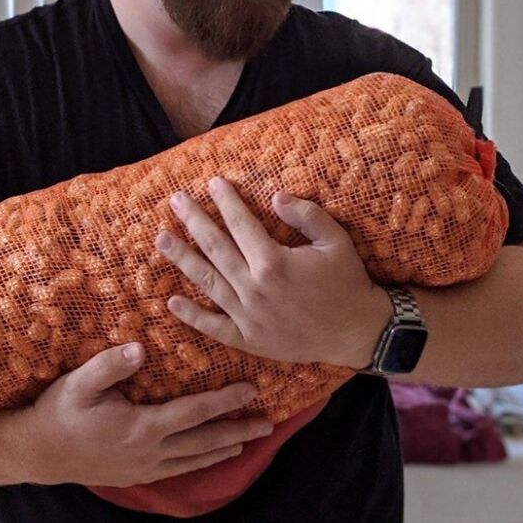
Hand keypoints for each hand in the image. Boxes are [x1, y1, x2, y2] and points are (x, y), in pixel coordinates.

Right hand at [20, 343, 273, 486]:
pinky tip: (215, 457)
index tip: (250, 389)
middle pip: (204, 441)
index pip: (193, 412)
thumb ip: (109, 365)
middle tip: (268, 422)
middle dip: (238, 430)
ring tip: (251, 440)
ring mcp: (145, 466)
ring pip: (196, 459)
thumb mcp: (79, 383)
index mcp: (142, 426)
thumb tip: (139, 348)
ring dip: (226, 448)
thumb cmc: (60, 411)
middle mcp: (150, 451)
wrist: (38, 452)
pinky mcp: (138, 473)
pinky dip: (203, 462)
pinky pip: (181, 469)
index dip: (224, 401)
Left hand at [156, 177, 390, 366]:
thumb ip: (306, 215)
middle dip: (193, 220)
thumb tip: (275, 197)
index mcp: (274, 262)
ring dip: (182, 259)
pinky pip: (214, 327)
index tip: (212, 182)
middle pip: (215, 248)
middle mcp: (255, 288)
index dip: (225, 201)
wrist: (360, 332)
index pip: (241, 224)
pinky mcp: (249, 340)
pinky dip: (192, 316)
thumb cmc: (349, 282)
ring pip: (207, 283)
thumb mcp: (335, 240)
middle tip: (175, 200)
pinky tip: (172, 301)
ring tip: (162, 239)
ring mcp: (249, 317)